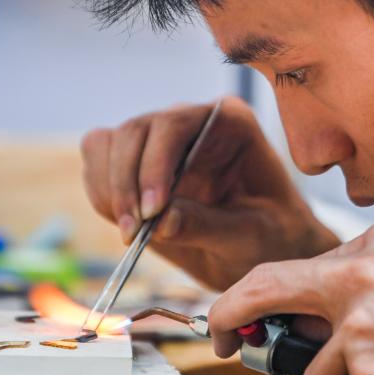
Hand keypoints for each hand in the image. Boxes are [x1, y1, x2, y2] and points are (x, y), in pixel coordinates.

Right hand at [80, 97, 338, 289]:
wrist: (267, 252)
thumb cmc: (275, 237)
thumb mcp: (252, 237)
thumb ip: (209, 226)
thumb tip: (162, 221)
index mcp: (229, 122)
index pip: (175, 123)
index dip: (154, 164)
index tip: (151, 211)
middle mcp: (191, 122)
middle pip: (134, 131)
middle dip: (126, 182)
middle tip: (134, 233)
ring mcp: (161, 143)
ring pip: (107, 144)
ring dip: (110, 190)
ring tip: (131, 235)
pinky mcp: (138, 168)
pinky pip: (99, 168)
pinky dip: (103, 197)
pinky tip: (127, 229)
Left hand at [209, 221, 373, 374]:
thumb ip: (365, 292)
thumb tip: (301, 319)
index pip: (295, 266)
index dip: (259, 297)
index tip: (239, 315)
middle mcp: (365, 271)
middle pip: (267, 288)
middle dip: (231, 316)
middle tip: (219, 339)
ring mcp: (364, 317)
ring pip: (317, 370)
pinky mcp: (369, 364)